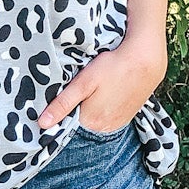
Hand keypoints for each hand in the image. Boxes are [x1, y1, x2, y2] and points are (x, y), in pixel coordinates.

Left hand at [37, 36, 166, 132]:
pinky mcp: (127, 117)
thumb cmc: (112, 67)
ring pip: (95, 120)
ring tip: (96, 90)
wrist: (145, 60)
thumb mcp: (83, 83)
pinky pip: (109, 117)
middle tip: (81, 89)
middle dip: (77, 109)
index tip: (64, 95)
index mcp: (90, 122)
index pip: (67, 123)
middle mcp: (104, 128)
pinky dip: (104, 109)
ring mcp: (118, 124)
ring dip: (92, 109)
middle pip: (81, 122)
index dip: (62, 110)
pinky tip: (107, 94)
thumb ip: (62, 104)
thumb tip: (42, 124)